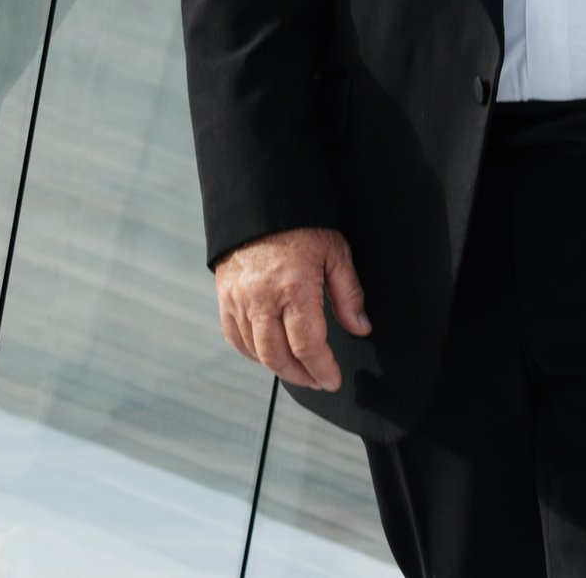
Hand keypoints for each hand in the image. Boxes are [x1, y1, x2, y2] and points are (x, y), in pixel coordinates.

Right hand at [214, 226, 371, 390]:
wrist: (260, 204)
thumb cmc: (303, 226)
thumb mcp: (336, 253)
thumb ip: (348, 294)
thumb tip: (361, 327)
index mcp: (294, 287)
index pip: (308, 345)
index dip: (322, 368)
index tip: (333, 380)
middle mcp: (262, 299)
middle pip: (278, 356)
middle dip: (302, 376)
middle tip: (318, 381)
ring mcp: (238, 300)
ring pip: (255, 352)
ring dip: (278, 368)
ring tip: (299, 370)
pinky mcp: (224, 298)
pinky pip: (235, 338)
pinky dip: (252, 353)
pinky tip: (269, 354)